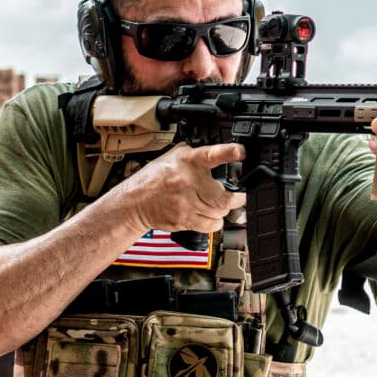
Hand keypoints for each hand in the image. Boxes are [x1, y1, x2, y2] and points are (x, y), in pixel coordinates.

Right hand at [115, 142, 246, 235]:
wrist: (134, 202)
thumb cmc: (153, 179)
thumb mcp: (170, 157)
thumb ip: (192, 153)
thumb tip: (214, 151)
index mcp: (186, 161)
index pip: (211, 154)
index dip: (228, 152)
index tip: (241, 152)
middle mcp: (188, 181)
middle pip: (224, 196)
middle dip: (237, 198)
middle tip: (239, 196)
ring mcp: (186, 203)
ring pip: (219, 212)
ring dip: (223, 210)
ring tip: (219, 206)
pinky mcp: (184, 219)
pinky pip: (211, 226)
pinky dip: (216, 223)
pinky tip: (211, 217)